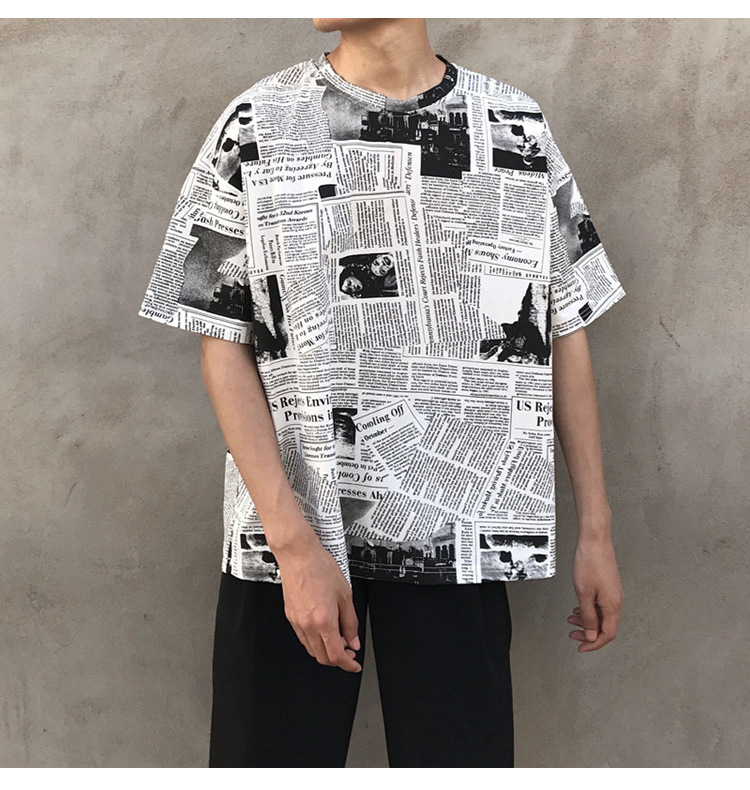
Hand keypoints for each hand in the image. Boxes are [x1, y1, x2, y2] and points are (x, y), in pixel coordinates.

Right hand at [275, 531, 361, 672]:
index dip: (348, 664)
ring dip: (326, 651)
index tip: (355, 665)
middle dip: (338, 660)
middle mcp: (308, 625)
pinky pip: (304, 639)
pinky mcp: (291, 616)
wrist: (298, 555)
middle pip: (323, 657)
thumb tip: (353, 641)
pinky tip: (324, 631)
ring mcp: (297, 622)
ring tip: (339, 639)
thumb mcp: (345, 594)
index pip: (336, 656)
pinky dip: (315, 642)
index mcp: (324, 621)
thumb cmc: (320, 568)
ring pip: (312, 650)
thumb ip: (350, 622)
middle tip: (350, 651)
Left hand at [569, 532, 623, 651]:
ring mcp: (612, 593)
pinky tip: (579, 607)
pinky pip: (600, 605)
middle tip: (572, 634)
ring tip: (571, 619)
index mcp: (612, 605)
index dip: (594, 643)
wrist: (595, 541)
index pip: (607, 634)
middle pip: (604, 626)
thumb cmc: (590, 563)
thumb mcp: (584, 593)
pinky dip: (589, 609)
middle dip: (587, 633)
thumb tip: (591, 634)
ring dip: (586, 620)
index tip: (581, 647)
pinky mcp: (608, 586)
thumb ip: (588, 616)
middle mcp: (616, 601)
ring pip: (601, 615)